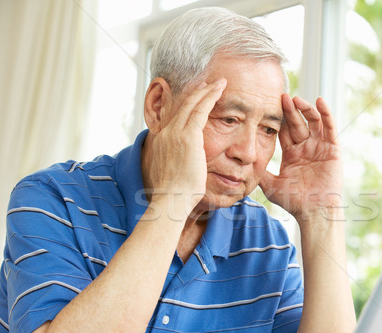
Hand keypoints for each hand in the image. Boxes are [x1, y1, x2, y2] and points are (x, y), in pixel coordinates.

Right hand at [146, 79, 226, 208]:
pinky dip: (210, 96)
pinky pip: (201, 110)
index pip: (175, 116)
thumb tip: (182, 166)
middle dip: (197, 92)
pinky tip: (219, 89)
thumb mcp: (173, 173)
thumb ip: (178, 162)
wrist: (170, 200)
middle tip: (208, 83)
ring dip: (206, 90)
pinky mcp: (188, 136)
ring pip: (192, 103)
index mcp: (162, 140)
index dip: (187, 103)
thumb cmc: (175, 194)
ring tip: (218, 82)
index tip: (196, 97)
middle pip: (182, 105)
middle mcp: (166, 133)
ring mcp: (176, 133)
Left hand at [259, 94, 342, 220]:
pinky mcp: (333, 149)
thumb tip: (239, 165)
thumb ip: (258, 173)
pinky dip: (326, 113)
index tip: (269, 104)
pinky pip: (329, 128)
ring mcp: (320, 147)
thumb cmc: (294, 202)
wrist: (314, 213)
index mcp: (292, 154)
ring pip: (313, 122)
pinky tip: (319, 101)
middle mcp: (306, 148)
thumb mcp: (270, 185)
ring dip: (305, 109)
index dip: (278, 118)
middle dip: (290, 110)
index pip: (284, 131)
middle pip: (297, 123)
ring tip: (296, 99)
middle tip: (282, 96)